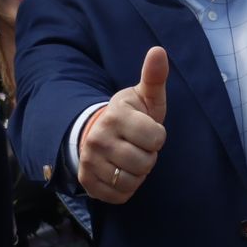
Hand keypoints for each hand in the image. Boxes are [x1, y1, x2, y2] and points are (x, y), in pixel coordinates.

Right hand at [78, 47, 167, 203]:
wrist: (94, 133)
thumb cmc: (128, 116)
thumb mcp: (142, 96)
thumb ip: (153, 77)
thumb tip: (158, 50)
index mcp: (115, 116)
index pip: (156, 138)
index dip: (157, 136)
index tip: (146, 130)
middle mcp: (98, 138)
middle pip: (145, 163)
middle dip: (147, 157)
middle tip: (136, 146)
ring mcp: (90, 161)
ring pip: (132, 181)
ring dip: (137, 174)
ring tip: (128, 159)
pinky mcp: (88, 182)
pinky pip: (120, 196)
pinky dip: (125, 188)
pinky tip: (119, 172)